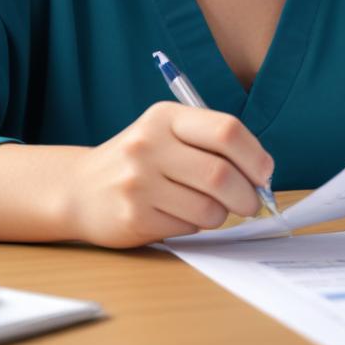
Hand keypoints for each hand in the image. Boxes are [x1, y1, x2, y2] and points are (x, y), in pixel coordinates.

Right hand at [66, 101, 273, 247]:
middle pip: (221, 174)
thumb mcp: (168, 132)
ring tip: (211, 208)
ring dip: (222, 214)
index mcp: (165, 117)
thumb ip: (212, 143)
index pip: (226, 131)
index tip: (264, 172)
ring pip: (208, 208)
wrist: (80, 188)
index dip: (255, 155)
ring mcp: (138, 182)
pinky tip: (180, 214)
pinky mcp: (133, 217)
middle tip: (252, 202)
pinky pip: (187, 227)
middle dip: (247, 194)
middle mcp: (149, 145)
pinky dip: (196, 225)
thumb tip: (262, 173)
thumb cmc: (141, 159)